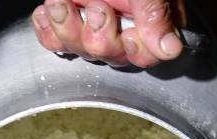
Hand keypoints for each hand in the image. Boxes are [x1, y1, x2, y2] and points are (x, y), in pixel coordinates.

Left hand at [32, 0, 186, 67]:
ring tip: (62, 1)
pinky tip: (48, 13)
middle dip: (100, 36)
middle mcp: (124, 22)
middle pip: (113, 55)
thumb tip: (169, 48)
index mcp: (150, 14)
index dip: (134, 50)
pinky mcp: (69, 18)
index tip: (126, 34)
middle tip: (96, 7)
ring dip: (69, 27)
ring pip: (83, 49)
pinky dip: (50, 29)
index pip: (147, 53)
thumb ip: (154, 11)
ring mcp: (95, 22)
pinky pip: (56, 40)